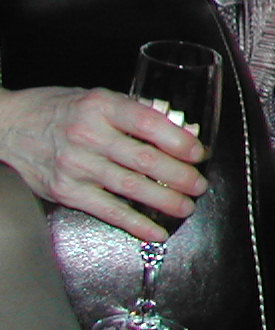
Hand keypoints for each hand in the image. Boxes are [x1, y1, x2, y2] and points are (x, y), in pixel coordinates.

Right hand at [0, 85, 206, 240]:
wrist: (7, 126)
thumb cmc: (58, 109)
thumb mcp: (97, 98)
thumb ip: (135, 112)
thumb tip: (180, 129)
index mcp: (101, 107)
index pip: (149, 123)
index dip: (179, 141)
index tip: (199, 152)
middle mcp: (88, 135)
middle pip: (145, 160)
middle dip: (180, 176)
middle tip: (200, 184)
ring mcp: (76, 166)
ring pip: (131, 187)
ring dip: (165, 201)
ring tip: (186, 207)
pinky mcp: (66, 191)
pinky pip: (108, 210)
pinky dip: (135, 223)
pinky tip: (156, 230)